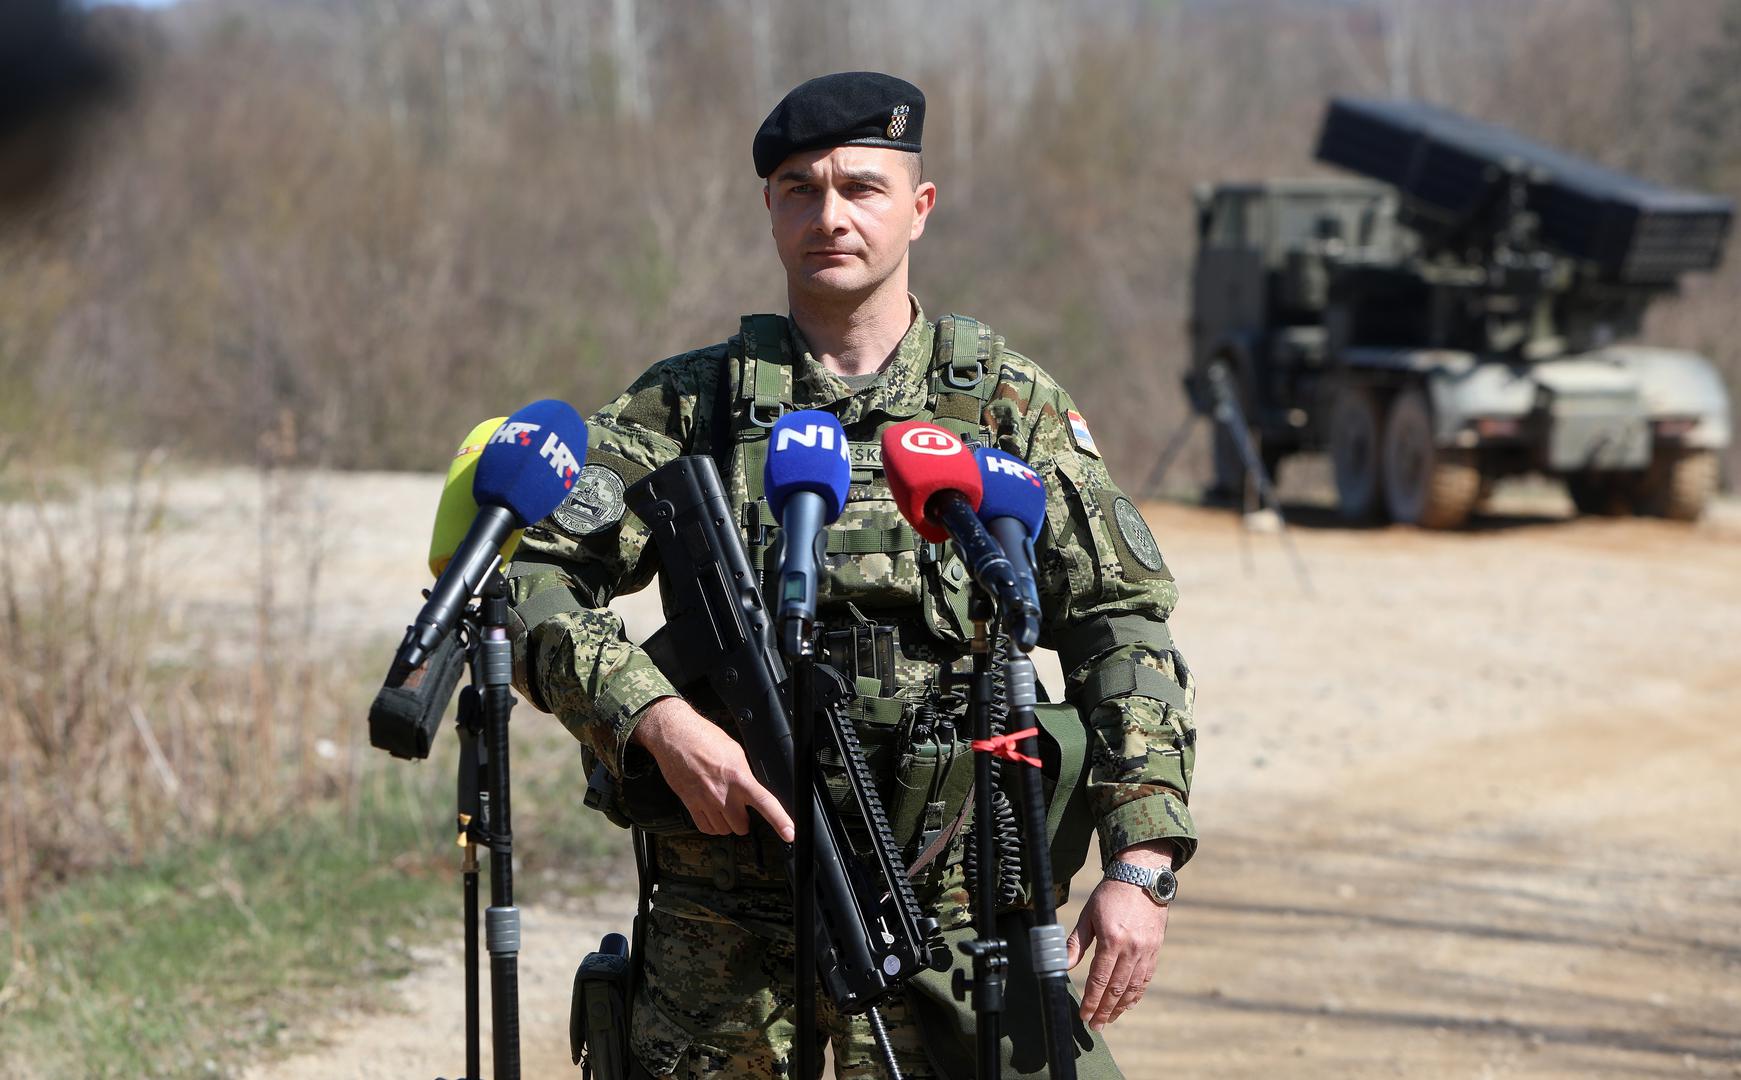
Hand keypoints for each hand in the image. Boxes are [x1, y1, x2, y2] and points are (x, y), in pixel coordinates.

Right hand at [630, 696, 795, 841]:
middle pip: (741, 826)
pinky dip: (712, 826)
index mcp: (739, 777)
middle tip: (740, 807)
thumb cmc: (704, 738)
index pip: (765, 803)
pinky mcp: (690, 804)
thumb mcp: (735, 752)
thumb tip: (751, 788)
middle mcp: (722, 793)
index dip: (780, 821)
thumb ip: (745, 774)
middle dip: (744, 820)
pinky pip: (705, 828)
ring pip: (723, 830)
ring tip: (724, 807)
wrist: (675, 737)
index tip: (789, 834)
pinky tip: (712, 814)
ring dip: (727, 823)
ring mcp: (705, 801)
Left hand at [1066, 842, 1172, 1030]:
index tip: (1083, 1014)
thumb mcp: (1088, 915)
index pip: (1100, 979)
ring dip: (1120, 1008)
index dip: (1091, 1000)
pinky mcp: (1155, 950)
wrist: (1142, 878)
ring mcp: (1146, 951)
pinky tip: (1126, 1005)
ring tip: (1108, 1020)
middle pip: (1117, 989)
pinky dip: (1135, 995)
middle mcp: (1132, 948)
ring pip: (1133, 988)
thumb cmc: (1110, 895)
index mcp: (1112, 939)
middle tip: (1094, 1026)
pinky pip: (1145, 979)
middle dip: (1104, 1010)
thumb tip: (1063, 965)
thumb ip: (1076, 943)